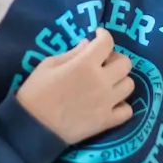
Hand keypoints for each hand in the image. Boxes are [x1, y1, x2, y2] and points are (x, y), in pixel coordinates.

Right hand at [16, 29, 134, 143]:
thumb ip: (72, 53)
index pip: (107, 43)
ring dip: (120, 81)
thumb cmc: (36, 93)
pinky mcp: (106, 121)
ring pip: (129, 85)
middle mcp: (101, 81)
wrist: (32, 127)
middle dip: (115, 58)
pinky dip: (122, 106)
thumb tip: (88, 44)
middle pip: (125, 64)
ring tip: (108, 83)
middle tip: (104, 62)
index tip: (98, 35)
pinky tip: (111, 103)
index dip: (104, 35)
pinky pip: (127, 111)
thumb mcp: (48, 65)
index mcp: (85, 64)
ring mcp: (107, 102)